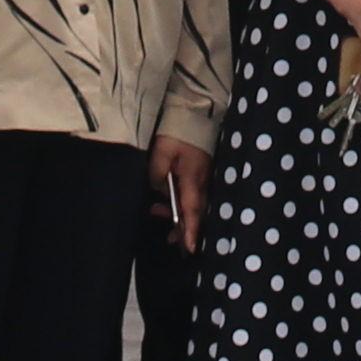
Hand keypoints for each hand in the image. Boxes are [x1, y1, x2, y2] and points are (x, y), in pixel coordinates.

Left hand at [155, 135, 207, 251]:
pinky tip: (167, 199)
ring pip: (195, 204)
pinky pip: (194, 194)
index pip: (192, 210)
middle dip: (184, 228)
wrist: (195, 111)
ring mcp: (204, 176)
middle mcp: (202, 181)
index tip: (191, 248)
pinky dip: (183, 202)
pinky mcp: (201, 171)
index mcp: (192, 178)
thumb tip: (158, 191)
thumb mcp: (161, 152)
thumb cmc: (177, 132)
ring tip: (157, 211)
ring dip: (179, 214)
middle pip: (196, 212)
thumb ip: (157, 174)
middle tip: (170, 239)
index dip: (190, 230)